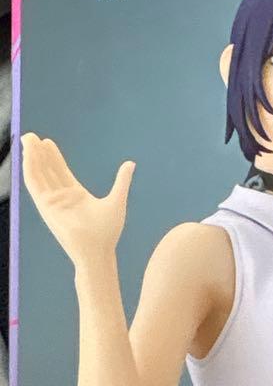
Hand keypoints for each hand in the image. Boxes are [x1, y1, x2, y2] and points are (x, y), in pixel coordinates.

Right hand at [21, 133, 133, 265]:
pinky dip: (30, 170)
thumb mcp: (117, 200)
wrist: (98, 250)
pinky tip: (28, 157)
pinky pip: (34, 185)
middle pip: (48, 170)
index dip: (54, 157)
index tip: (48, 142)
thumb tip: (131, 163)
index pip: (61, 171)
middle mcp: (62, 197)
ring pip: (39, 174)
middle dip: (39, 153)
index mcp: (76, 194)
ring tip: (28, 140)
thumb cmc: (108, 231)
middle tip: (32, 135)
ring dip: (32, 158)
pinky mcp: (45, 207)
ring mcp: (52, 201)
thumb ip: (121, 181)